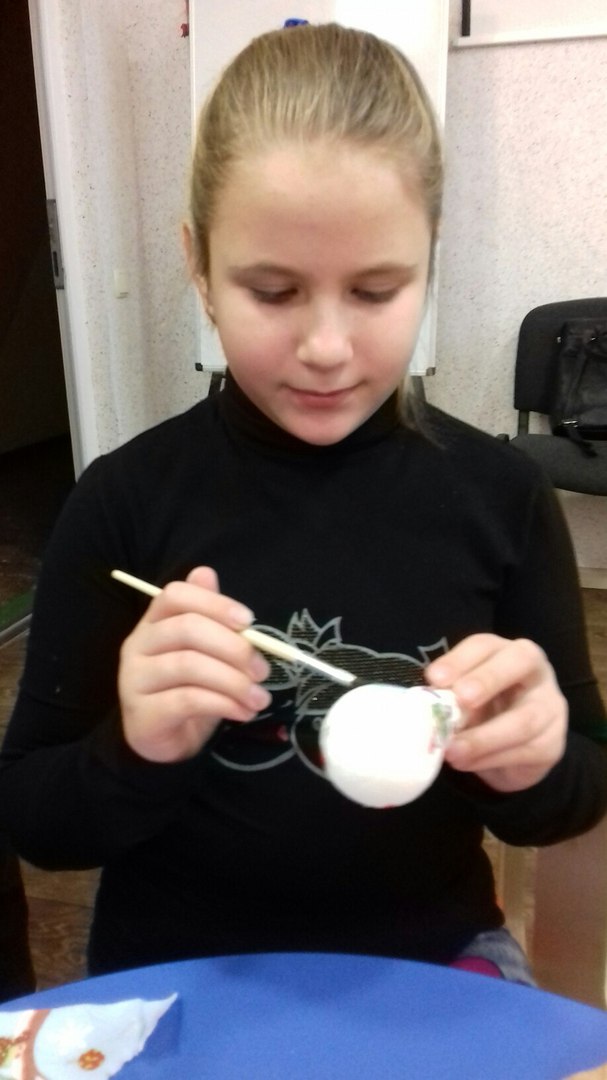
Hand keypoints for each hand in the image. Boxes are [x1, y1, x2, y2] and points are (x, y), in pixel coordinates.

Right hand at [117, 566, 270, 762]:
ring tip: (259, 698)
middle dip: (234, 647)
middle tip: (263, 669)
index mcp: (154, 622)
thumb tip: (207, 573)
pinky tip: (243, 712)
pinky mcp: (143, 713)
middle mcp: (138, 645)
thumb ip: (209, 617)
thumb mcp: (204, 652)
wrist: (166, 741)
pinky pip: (187, 700)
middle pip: (186, 629)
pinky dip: (223, 704)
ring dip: (234, 681)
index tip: (249, 621)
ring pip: (189, 665)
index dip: (214, 603)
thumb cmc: (188, 688)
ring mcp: (135, 679)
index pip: (175, 595)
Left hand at [426, 634, 566, 791]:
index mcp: (506, 652)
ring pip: (523, 719)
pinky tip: (466, 763)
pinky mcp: (552, 744)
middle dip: (487, 679)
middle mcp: (536, 671)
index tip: (434, 678)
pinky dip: (489, 759)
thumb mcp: (465, 699)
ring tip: (452, 750)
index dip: (460, 659)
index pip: (485, 645)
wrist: (512, 750)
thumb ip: (452, 697)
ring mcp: (550, 706)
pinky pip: (523, 752)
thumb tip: (430, 707)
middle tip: (460, 697)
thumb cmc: (484, 710)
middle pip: (520, 661)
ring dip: (483, 737)